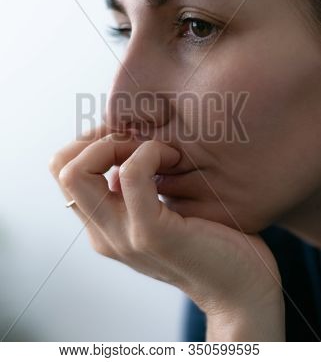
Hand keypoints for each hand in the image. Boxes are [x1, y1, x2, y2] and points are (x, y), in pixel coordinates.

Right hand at [49, 127, 284, 340]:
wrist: (242, 287)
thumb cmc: (211, 240)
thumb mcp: (163, 210)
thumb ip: (137, 190)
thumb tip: (127, 148)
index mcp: (104, 226)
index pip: (63, 171)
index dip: (89, 142)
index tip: (129, 137)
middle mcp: (104, 234)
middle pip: (60, 167)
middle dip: (96, 137)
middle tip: (138, 140)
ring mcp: (122, 236)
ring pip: (78, 170)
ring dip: (120, 142)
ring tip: (159, 151)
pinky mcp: (150, 234)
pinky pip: (129, 173)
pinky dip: (150, 152)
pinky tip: (175, 159)